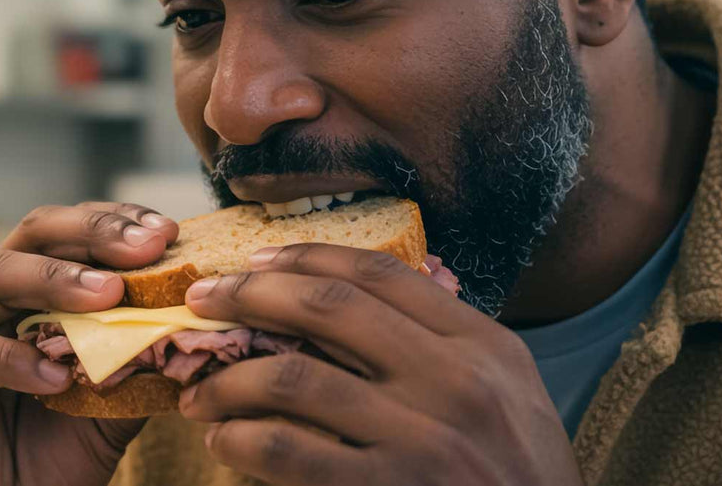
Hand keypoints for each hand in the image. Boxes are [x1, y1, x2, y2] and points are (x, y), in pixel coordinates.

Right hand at [0, 202, 178, 485]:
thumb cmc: (48, 462)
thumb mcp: (112, 408)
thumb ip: (141, 364)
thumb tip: (194, 327)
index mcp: (29, 297)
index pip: (71, 238)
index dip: (117, 225)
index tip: (168, 234)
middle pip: (32, 236)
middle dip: (92, 233)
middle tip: (146, 246)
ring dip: (56, 281)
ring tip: (108, 295)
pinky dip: (10, 358)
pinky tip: (54, 377)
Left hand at [179, 244, 581, 485]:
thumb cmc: (519, 478)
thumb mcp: (509, 398)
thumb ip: (447, 348)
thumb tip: (359, 299)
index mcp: (484, 347)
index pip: (380, 274)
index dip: (304, 257)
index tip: (256, 262)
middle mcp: (455, 382)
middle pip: (328, 306)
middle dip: (249, 296)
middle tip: (203, 301)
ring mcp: (422, 440)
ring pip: (295, 378)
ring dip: (231, 380)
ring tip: (202, 392)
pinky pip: (289, 451)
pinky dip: (242, 439)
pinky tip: (226, 441)